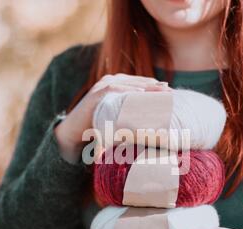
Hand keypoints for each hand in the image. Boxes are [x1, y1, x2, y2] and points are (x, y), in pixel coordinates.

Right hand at [54, 74, 169, 163]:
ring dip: (144, 87)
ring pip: (127, 84)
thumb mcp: (116, 118)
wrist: (73, 132)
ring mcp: (101, 87)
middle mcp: (109, 82)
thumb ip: (129, 114)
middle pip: (135, 82)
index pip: (138, 83)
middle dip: (153, 86)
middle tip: (169, 90)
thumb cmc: (97, 126)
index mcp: (115, 85)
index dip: (153, 86)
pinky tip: (140, 94)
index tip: (169, 91)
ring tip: (159, 91)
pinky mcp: (95, 95)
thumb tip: (149, 121)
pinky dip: (126, 90)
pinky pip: (113, 89)